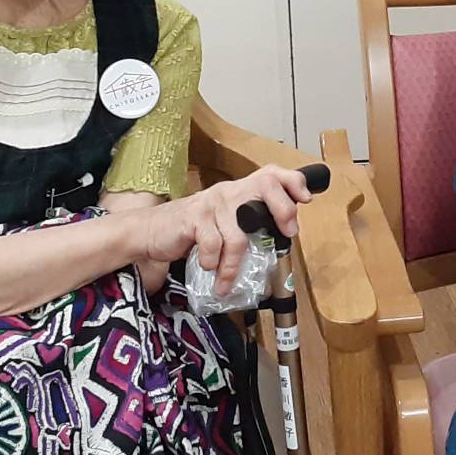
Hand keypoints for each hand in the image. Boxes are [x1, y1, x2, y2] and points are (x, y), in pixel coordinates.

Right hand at [135, 165, 311, 293]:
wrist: (150, 231)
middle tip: (287, 233)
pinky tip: (208, 268)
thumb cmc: (192, 230)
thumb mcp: (225, 223)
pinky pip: (214, 245)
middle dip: (282, 208)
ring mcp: (211, 203)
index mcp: (239, 191)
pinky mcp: (194, 218)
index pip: (271, 174)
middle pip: (264, 185)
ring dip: (234, 265)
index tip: (305, 198)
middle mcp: (228, 192)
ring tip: (227, 281)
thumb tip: (280, 236)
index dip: (292, 182)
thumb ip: (248, 223)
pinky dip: (215, 264)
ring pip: (238, 234)